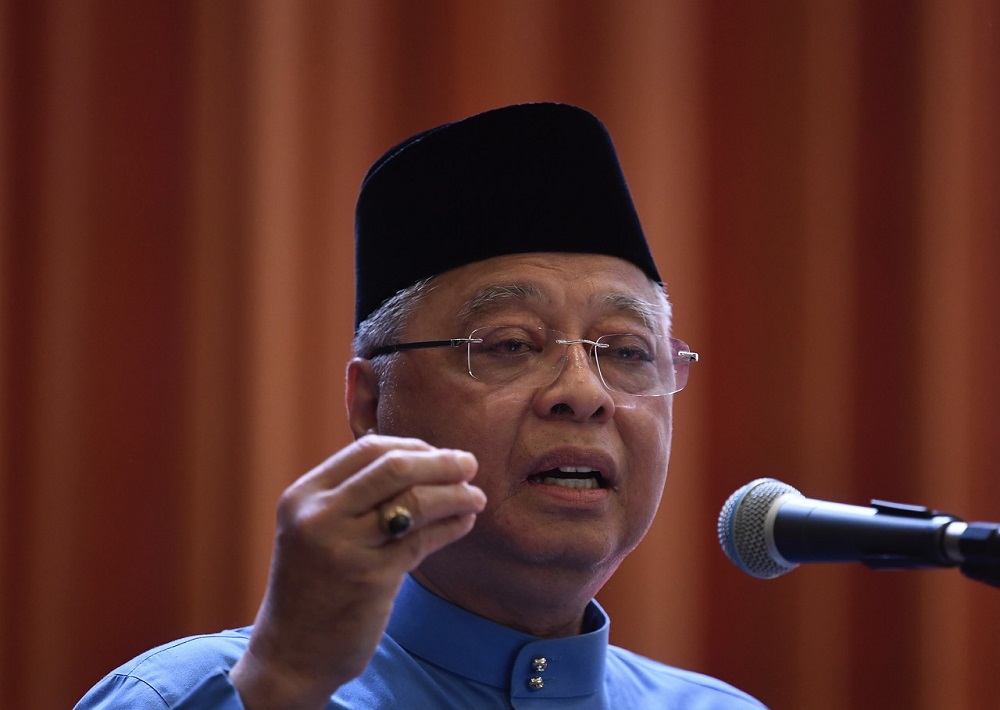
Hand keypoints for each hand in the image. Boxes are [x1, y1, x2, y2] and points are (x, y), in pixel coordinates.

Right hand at [230, 435, 484, 708]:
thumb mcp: (313, 528)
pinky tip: (464, 522)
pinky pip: (423, 540)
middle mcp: (318, 516)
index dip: (412, 446)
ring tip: (476, 497)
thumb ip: (351, 493)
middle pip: (395, 467)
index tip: (439, 453)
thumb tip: (418, 457)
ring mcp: (343, 547)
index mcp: (303, 495)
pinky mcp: (370, 580)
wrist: (291, 653)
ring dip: (455, 494)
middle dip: (441, 462)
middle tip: (470, 463)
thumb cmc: (313, 584)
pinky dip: (451, 525)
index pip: (368, 449)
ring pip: (415, 502)